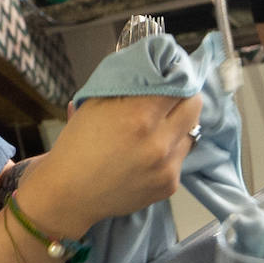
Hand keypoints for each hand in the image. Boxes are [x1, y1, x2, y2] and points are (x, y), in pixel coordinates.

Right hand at [17, 91, 203, 236]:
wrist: (69, 194)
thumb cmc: (77, 146)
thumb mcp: (95, 104)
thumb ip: (126, 85)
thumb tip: (153, 68)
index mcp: (139, 116)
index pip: (179, 84)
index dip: (175, 76)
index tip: (171, 75)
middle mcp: (159, 142)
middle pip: (194, 106)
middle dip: (184, 98)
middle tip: (170, 99)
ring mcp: (167, 167)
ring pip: (191, 133)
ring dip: (178, 126)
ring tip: (157, 129)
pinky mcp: (169, 185)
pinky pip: (180, 159)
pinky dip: (169, 152)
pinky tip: (148, 154)